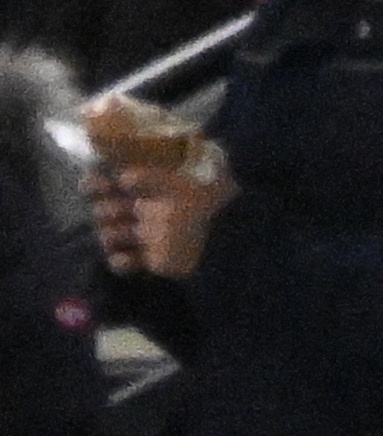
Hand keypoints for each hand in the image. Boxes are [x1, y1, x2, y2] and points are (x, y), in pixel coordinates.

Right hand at [96, 158, 228, 280]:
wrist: (235, 231)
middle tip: (121, 211)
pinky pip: (122, 263)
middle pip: (105, 211)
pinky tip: (130, 257)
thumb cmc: (212, 196)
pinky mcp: (155, 261)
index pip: (110, 183)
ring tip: (129, 233)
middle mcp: (144, 211)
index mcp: (149, 186)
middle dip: (106, 211)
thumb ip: (156, 171)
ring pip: (109, 236)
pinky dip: (120, 262)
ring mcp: (148, 237)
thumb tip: (124, 178)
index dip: (96, 184)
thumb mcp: (188, 172)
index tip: (93, 183)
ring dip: (110, 234)